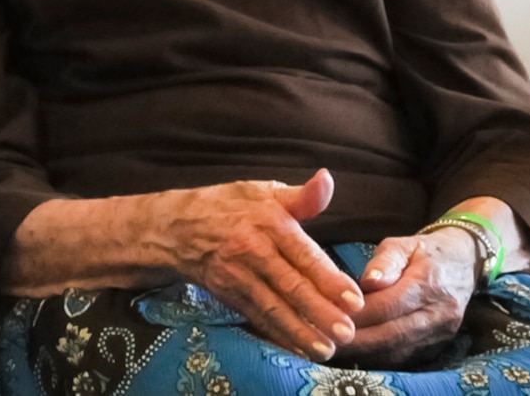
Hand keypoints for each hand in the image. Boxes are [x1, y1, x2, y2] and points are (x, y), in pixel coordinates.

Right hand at [155, 169, 363, 360]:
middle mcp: (252, 249)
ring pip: (272, 306)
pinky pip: (256, 317)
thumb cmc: (228, 206)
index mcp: (268, 221)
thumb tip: (327, 179)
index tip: (354, 300)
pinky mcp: (227, 294)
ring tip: (325, 349)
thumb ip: (302, 196)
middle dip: (319, 311)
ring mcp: (237, 274)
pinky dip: (277, 335)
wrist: (175, 225)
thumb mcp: (263, 191)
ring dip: (299, 330)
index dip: (328, 278)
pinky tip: (298, 350)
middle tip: (347, 333)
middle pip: (289, 284)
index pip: (303, 253)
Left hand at [340, 229, 476, 364]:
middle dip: (356, 341)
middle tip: (324, 342)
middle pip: (392, 334)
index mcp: (428, 284)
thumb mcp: (403, 244)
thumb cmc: (425, 251)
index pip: (388, 306)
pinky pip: (406, 357)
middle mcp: (438, 314)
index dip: (357, 315)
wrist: (465, 263)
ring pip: (399, 350)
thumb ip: (384, 262)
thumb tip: (368, 281)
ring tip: (334, 351)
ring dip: (365, 354)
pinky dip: (380, 358)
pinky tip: (356, 356)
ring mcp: (441, 333)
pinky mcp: (439, 345)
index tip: (327, 318)